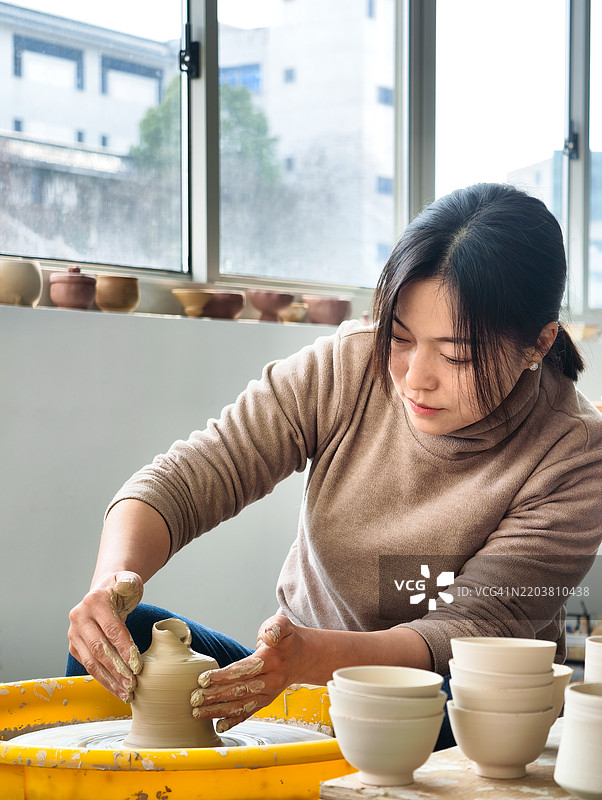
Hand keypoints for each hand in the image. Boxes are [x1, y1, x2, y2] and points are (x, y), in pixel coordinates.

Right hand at [68, 570, 143, 701]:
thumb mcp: (128, 580)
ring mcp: (74, 632)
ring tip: (126, 692)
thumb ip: (129, 583)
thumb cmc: (120, 589)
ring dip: (109, 680)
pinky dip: (103, 679)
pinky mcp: (75, 646)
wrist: (103, 593)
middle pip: (99, 648)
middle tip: (133, 684)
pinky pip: (89, 666)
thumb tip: (126, 586)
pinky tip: (116, 688)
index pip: (111, 629)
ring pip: (91, 662)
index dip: (124, 648)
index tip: (138, 665)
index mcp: (94, 601)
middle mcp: (79, 617)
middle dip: (117, 669)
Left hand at [190, 615, 303, 732]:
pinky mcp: (265, 701)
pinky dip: (234, 721)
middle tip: (195, 699)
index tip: (203, 679)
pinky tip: (219, 726)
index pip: (244, 670)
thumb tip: (268, 637)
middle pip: (240, 690)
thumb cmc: (286, 639)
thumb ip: (275, 628)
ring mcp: (269, 693)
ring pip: (242, 705)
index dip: (223, 676)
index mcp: (272, 660)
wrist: (302, 657)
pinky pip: (249, 712)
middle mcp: (271, 680)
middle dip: (216, 696)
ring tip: (198, 713)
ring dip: (219, 711)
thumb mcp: (283, 624)